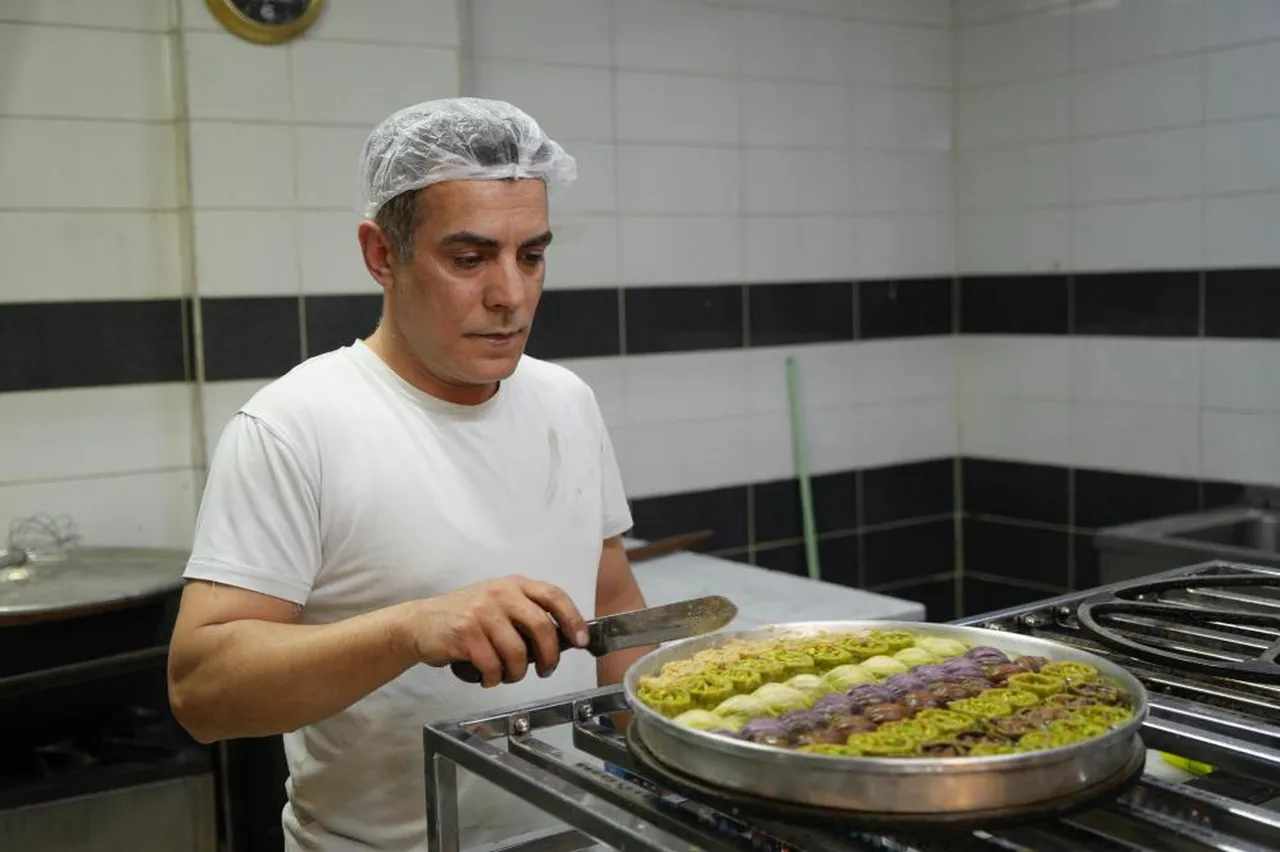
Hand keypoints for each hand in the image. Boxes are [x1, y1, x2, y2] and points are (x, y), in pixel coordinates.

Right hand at [406, 575, 588, 687]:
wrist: (420, 623)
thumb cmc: (466, 618)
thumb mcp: (499, 604)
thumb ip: (527, 615)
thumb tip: (562, 640)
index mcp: (514, 585)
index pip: (554, 596)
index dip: (573, 619)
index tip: (581, 640)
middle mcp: (501, 594)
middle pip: (542, 627)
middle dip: (550, 656)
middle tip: (546, 670)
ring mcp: (482, 612)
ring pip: (518, 653)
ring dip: (517, 673)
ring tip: (508, 675)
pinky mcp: (465, 633)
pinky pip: (493, 665)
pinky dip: (494, 678)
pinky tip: (488, 676)